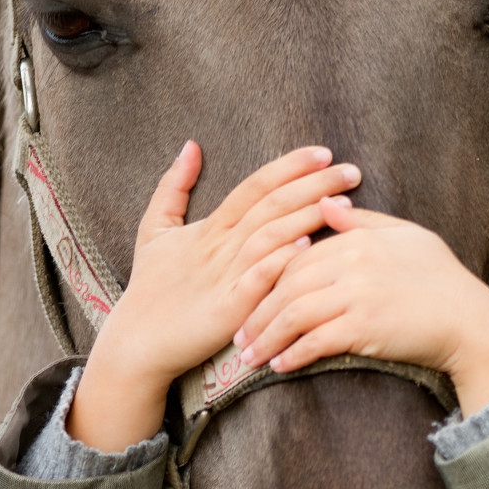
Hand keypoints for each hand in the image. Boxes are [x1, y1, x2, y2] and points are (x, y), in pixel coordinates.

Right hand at [68, 143, 361, 451]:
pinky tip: (306, 244)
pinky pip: (257, 279)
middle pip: (271, 205)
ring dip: (307, 216)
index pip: (255, 186)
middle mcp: (219, 246)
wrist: (136, 342)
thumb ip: (173, 187)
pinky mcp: (227, 309)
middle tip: (351, 171)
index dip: (289, 167)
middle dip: (313, 185)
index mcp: (210, 226)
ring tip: (343, 204)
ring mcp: (224, 276)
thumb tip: (190, 146)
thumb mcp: (155, 229)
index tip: (324, 153)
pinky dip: (279, 260)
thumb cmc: (151, 287)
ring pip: (269, 236)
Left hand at [236, 199, 488, 415]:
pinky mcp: (365, 327)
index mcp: (359, 238)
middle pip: (287, 285)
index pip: (296, 255)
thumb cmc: (442, 280)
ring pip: (294, 314)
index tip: (250, 299)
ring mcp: (358, 295)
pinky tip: (281, 366)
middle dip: (257, 313)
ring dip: (267, 339)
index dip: (268, 279)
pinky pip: (316, 340)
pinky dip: (294, 355)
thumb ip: (363, 221)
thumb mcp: (407, 237)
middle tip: (239, 337)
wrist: (471, 322)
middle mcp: (354, 262)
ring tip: (250, 358)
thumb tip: (325, 203)